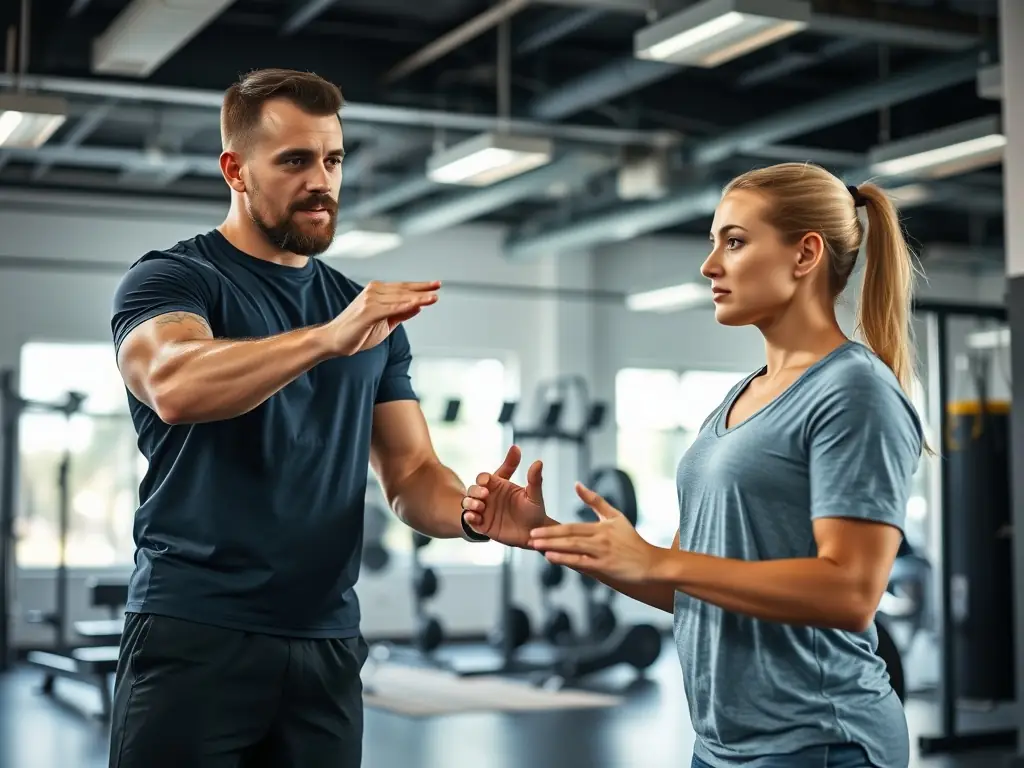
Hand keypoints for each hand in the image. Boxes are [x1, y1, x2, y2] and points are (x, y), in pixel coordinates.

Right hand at [326, 280, 439, 355]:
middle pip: (403, 290)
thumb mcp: (386, 323)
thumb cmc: (358, 331)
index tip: (436, 285)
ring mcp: (370, 301)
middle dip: (422, 289)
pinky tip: (417, 306)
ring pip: (399, 298)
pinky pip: (390, 308)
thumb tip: (418, 306)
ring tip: (433, 297)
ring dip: (417, 298)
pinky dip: (404, 306)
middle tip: (438, 287)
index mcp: (378, 293)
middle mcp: (373, 292)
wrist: (334, 340)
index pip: (403, 288)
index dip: (420, 286)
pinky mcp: (367, 312)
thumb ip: (400, 313)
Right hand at [461, 445, 551, 547]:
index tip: (487, 481)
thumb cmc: (533, 510)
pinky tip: (474, 517)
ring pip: (468, 503)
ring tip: (480, 507)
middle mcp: (489, 497)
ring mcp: (484, 511)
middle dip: (475, 491)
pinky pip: (470, 519)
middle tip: (485, 494)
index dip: (483, 478)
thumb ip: (534, 479)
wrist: (534, 533)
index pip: (484, 478)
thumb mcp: (534, 495)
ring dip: (470, 503)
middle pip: (473, 489)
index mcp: (499, 486)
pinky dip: (469, 517)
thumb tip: (538, 462)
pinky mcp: (482, 525)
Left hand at [528, 482, 663, 583]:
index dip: (553, 528)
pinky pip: (582, 562)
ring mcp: (603, 552)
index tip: (535, 529)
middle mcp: (600, 538)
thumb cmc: (632, 540)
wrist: (651, 563)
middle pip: (570, 536)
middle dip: (548, 536)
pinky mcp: (606, 567)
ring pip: (574, 548)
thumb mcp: (616, 516)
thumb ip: (595, 501)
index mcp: (601, 526)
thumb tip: (577, 484)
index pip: (572, 526)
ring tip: (536, 546)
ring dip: (553, 547)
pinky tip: (552, 558)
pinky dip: (566, 560)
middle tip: (530, 536)